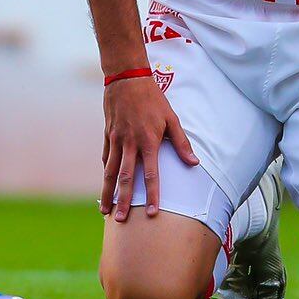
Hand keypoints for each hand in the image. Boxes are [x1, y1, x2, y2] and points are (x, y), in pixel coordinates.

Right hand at [100, 72, 198, 220]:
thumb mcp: (172, 118)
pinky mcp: (107, 133)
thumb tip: (194, 164)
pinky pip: (106, 156)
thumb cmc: (153, 98)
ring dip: (107, 191)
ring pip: (111, 171)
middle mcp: (130, 143)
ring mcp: (116, 139)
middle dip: (123, 201)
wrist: (126, 77)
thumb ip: (181, 143)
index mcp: (148, 141)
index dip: (153, 195)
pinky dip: (106, 171)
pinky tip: (105, 182)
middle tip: (120, 220)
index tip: (152, 213)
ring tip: (104, 209)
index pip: (151, 175)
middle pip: (126, 178)